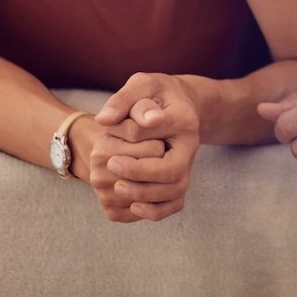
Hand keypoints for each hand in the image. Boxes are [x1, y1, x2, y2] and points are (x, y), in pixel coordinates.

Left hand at [94, 73, 200, 220]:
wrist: (177, 106)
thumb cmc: (154, 94)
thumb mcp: (141, 85)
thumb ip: (124, 100)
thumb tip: (104, 120)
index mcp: (183, 118)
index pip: (163, 130)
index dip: (135, 135)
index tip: (108, 131)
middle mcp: (191, 145)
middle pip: (172, 170)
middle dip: (140, 173)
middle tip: (112, 164)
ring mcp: (188, 165)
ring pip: (174, 191)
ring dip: (145, 194)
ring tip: (117, 187)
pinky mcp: (180, 180)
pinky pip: (174, 204)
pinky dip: (155, 211)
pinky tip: (133, 205)